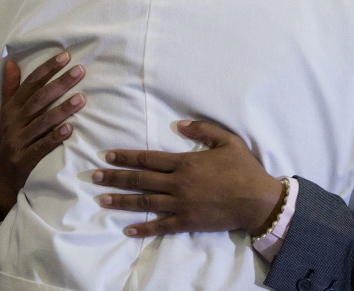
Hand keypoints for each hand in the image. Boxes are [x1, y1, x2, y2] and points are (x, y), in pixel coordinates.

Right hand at [0, 52, 85, 220]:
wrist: (0, 178)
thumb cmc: (8, 139)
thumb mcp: (6, 114)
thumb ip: (10, 88)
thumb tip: (11, 62)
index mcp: (11, 109)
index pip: (30, 84)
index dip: (47, 69)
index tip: (66, 56)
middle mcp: (13, 122)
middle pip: (39, 99)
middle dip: (60, 83)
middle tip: (80, 70)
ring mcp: (18, 142)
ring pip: (42, 122)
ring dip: (63, 109)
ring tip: (82, 98)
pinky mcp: (24, 160)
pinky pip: (42, 147)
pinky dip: (55, 137)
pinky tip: (70, 129)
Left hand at [91, 120, 282, 236]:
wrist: (257, 200)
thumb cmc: (244, 169)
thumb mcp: (227, 140)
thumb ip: (202, 130)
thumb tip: (179, 124)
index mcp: (184, 162)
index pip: (148, 158)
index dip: (126, 156)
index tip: (108, 156)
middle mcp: (178, 183)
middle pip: (140, 179)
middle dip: (115, 177)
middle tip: (95, 177)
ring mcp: (181, 204)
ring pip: (145, 201)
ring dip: (122, 201)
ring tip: (102, 199)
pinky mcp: (188, 221)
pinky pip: (161, 225)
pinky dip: (144, 228)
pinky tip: (128, 230)